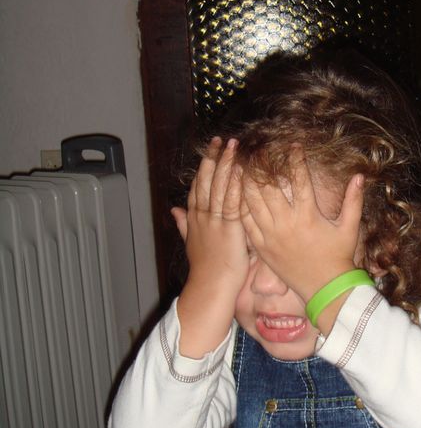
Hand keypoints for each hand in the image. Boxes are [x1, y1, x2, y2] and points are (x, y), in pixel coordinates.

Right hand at [173, 138, 248, 349]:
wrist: (210, 288)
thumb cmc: (206, 269)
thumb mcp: (191, 243)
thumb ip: (183, 224)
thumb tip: (173, 210)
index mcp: (194, 218)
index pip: (198, 186)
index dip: (203, 167)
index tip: (210, 150)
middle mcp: (203, 216)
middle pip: (206, 180)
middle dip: (213, 158)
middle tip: (220, 139)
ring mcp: (215, 221)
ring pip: (219, 186)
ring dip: (225, 164)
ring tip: (232, 146)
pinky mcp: (229, 228)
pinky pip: (232, 201)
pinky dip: (236, 184)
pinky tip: (241, 169)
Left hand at [241, 148, 363, 301]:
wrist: (324, 289)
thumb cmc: (339, 257)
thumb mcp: (350, 228)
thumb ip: (353, 200)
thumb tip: (359, 176)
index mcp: (308, 216)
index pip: (299, 179)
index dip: (295, 159)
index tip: (293, 145)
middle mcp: (286, 223)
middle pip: (268, 186)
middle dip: (262, 165)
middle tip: (259, 150)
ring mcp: (270, 235)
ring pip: (251, 202)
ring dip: (246, 181)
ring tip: (243, 164)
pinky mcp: (261, 247)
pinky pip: (246, 222)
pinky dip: (240, 206)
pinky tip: (236, 192)